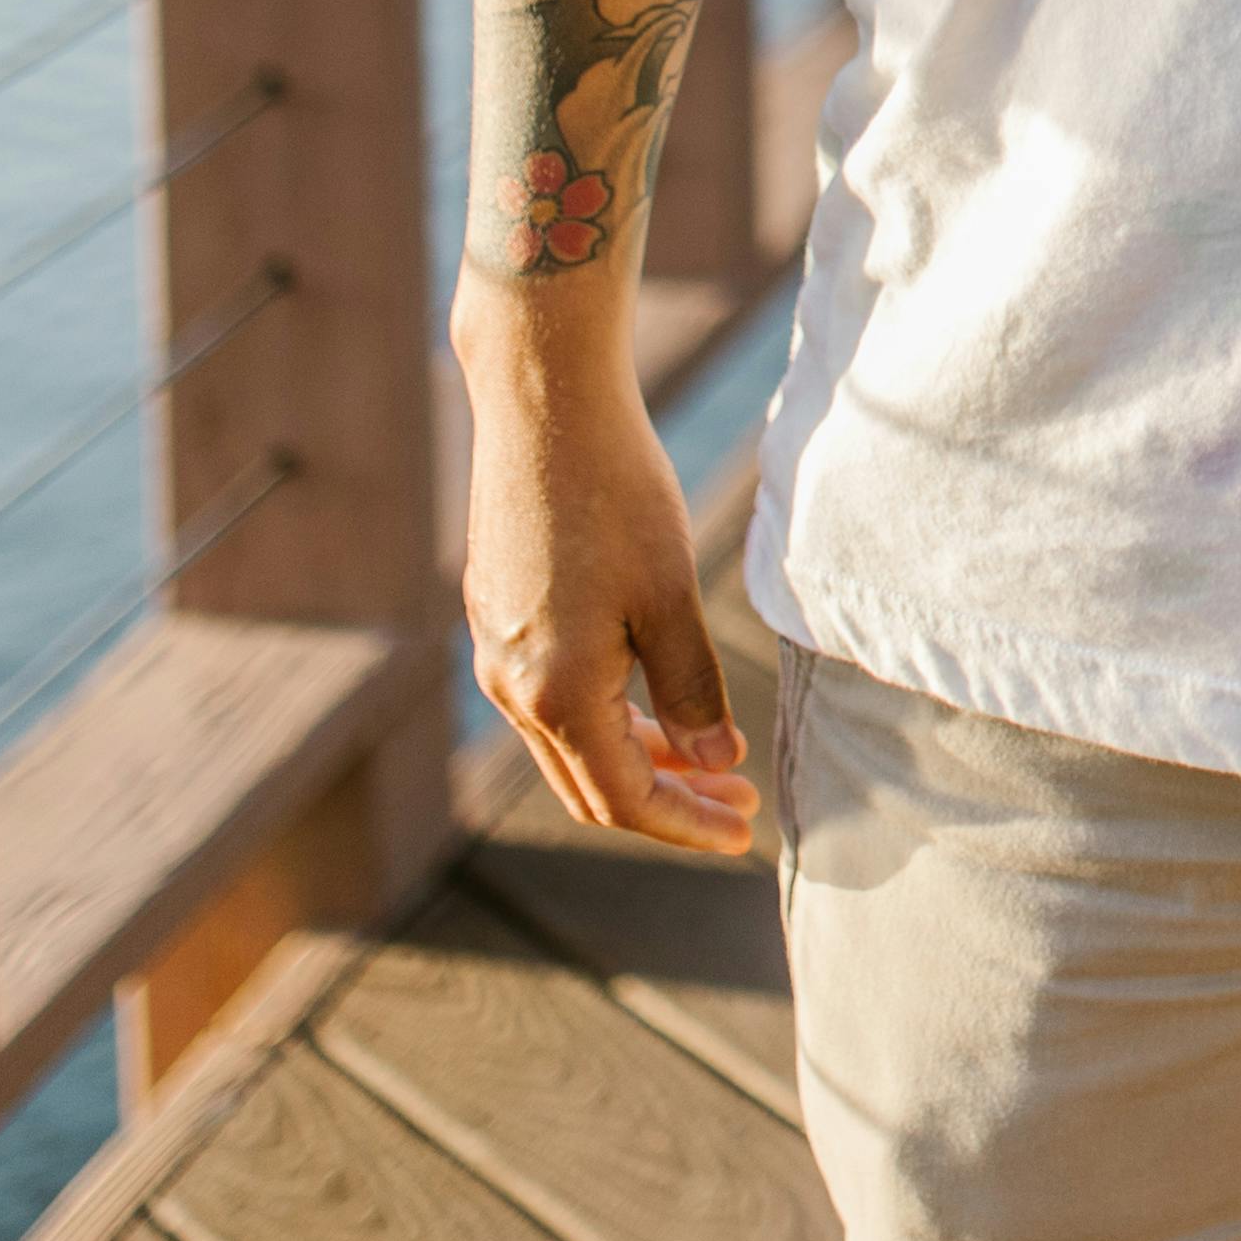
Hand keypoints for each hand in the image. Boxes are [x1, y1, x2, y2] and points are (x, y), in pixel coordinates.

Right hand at [457, 321, 754, 851]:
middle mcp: (510, 687)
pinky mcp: (498, 618)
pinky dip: (611, 717)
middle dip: (670, 800)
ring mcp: (497, 652)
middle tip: (741, 801)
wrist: (544, 408)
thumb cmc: (617, 495)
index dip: (686, 823)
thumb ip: (693, 688)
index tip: (743, 832)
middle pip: (591, 784)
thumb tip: (715, 761)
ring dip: (642, 758)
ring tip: (715, 758)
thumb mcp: (670, 596)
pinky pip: (554, 700)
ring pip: (571, 743)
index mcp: (555, 693)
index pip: (624, 798)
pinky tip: (660, 701)